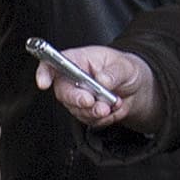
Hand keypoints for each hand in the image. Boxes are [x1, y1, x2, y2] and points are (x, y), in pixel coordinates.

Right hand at [38, 44, 154, 130]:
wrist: (136, 89)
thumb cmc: (126, 70)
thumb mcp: (125, 66)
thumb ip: (114, 73)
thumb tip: (102, 80)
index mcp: (78, 60)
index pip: (53, 63)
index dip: (44, 73)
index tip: (44, 83)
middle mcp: (73, 79)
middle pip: (63, 92)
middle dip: (77, 99)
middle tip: (91, 101)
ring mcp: (77, 97)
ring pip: (76, 109)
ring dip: (95, 111)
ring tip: (112, 104)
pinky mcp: (84, 112)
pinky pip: (88, 120)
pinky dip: (103, 118)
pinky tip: (113, 108)